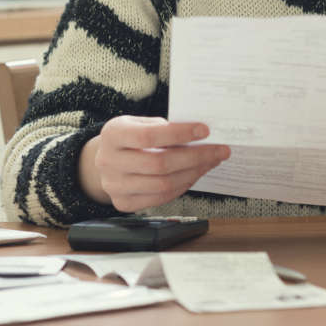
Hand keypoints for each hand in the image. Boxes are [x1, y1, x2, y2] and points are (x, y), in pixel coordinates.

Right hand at [79, 116, 229, 211]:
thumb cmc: (130, 137)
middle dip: (195, 157)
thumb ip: (163, 127)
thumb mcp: (139, 123)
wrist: (106, 159)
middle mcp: (109, 162)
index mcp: (112, 135)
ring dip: (193, 173)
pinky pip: (161, 198)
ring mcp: (115, 186)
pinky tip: (195, 173)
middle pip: (159, 163)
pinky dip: (183, 185)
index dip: (179, 133)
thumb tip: (199, 135)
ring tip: (211, 162)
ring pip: (163, 184)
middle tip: (219, 150)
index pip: (149, 136)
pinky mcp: (124, 203)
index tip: (205, 130)